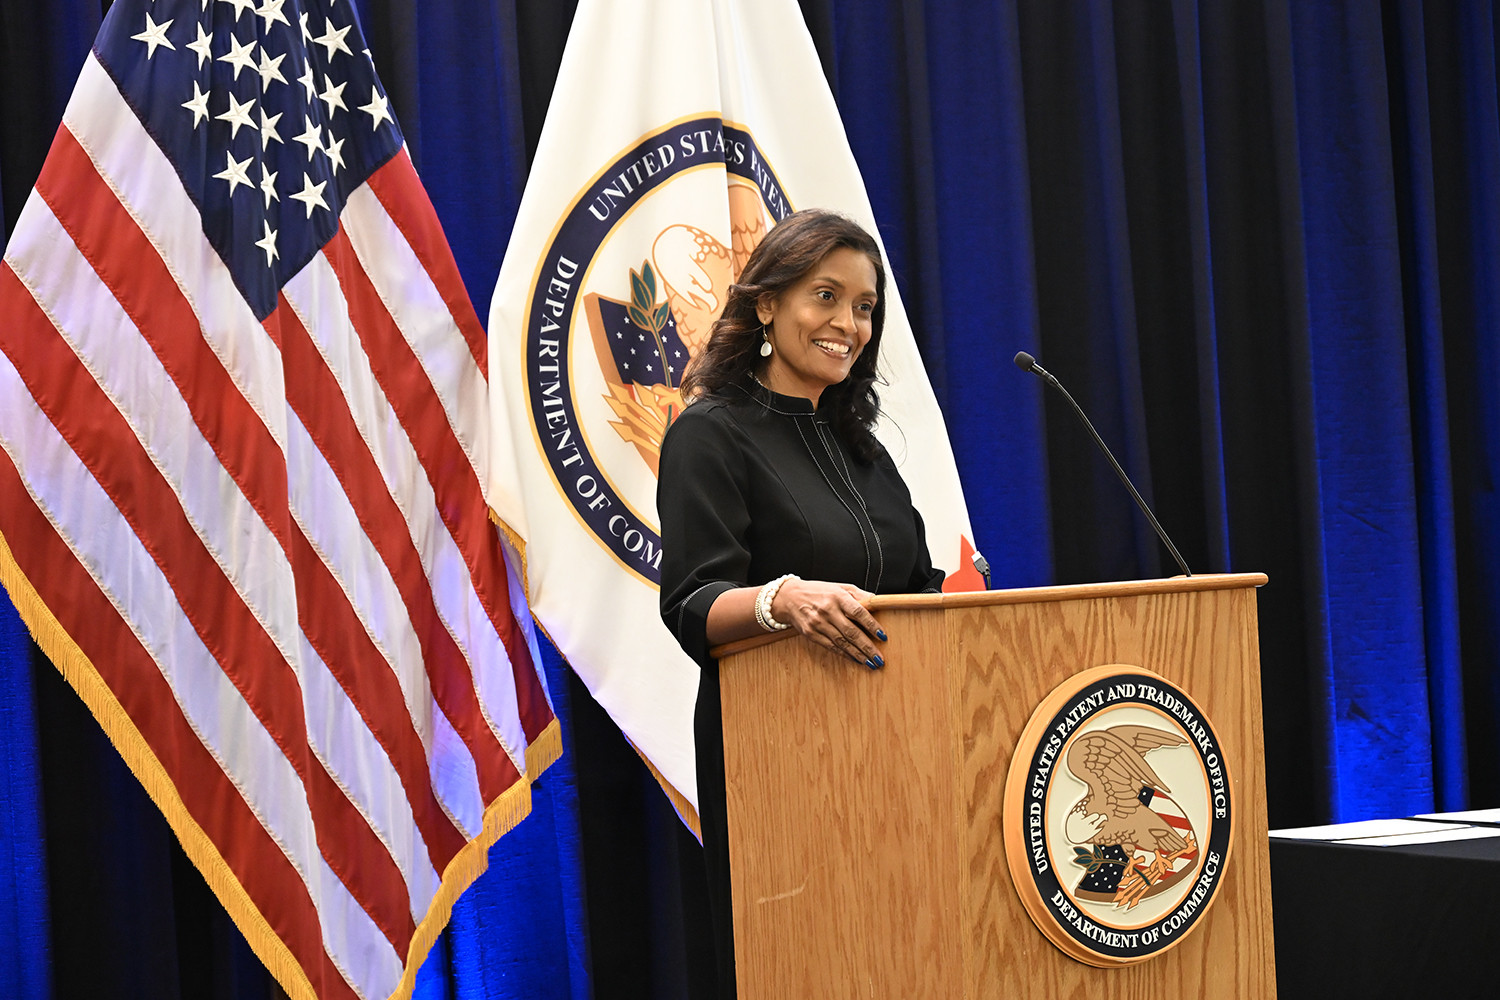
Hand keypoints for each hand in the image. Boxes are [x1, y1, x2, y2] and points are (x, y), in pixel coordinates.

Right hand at [770, 579, 887, 668]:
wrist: (789, 597)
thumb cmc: (818, 591)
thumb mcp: (839, 587)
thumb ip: (859, 594)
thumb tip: (878, 602)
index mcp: (838, 597)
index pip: (858, 612)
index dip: (872, 625)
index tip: (883, 636)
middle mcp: (828, 610)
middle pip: (851, 632)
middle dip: (867, 647)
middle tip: (880, 659)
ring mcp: (818, 623)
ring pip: (842, 642)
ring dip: (858, 655)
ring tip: (871, 663)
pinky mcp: (811, 634)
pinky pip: (831, 646)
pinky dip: (844, 654)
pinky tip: (855, 659)